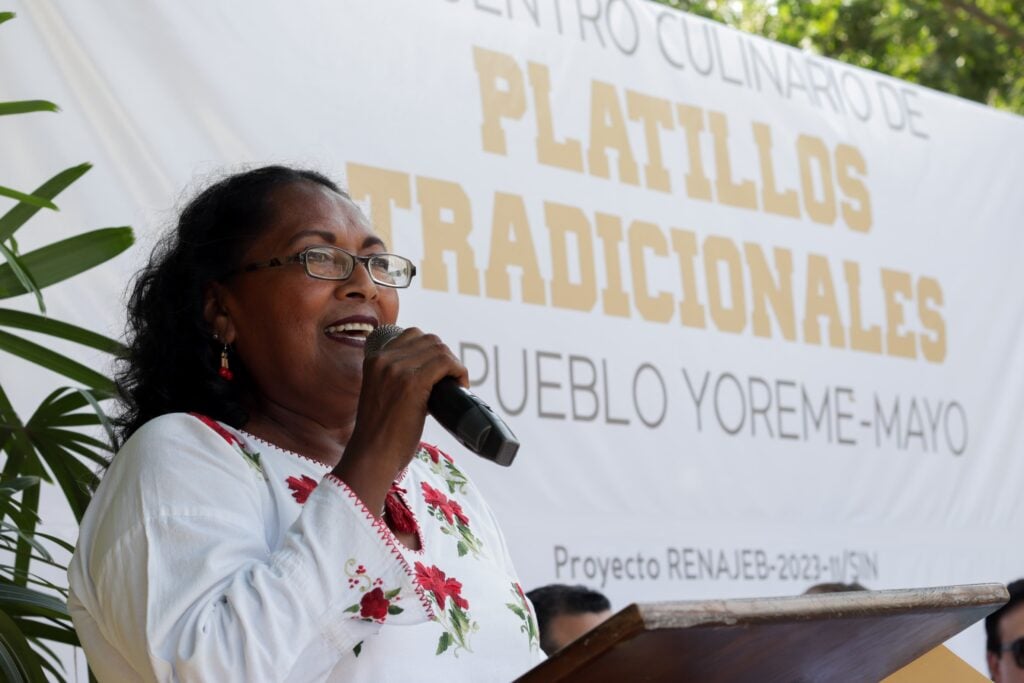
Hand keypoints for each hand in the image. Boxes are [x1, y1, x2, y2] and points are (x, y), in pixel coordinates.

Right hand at [332, 327, 467, 515]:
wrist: (372, 455)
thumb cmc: (381, 433)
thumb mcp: (382, 394)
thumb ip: (397, 379)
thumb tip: (432, 375)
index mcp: (374, 359)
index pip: (412, 335)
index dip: (432, 350)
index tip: (438, 370)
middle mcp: (383, 359)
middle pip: (429, 340)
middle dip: (445, 357)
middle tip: (450, 380)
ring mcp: (397, 369)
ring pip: (440, 349)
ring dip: (454, 365)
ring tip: (455, 385)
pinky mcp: (413, 382)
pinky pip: (445, 363)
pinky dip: (459, 372)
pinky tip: (460, 386)